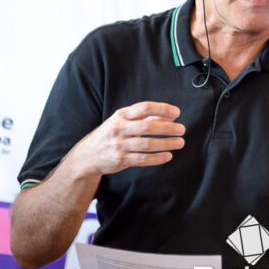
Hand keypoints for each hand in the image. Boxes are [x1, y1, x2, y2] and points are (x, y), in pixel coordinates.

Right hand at [65, 101, 184, 178]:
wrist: (86, 156)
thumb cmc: (109, 135)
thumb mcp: (122, 121)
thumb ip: (144, 118)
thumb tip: (168, 117)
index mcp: (120, 115)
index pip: (144, 108)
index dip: (162, 109)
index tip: (176, 113)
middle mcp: (119, 129)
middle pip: (147, 127)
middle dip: (167, 128)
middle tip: (182, 129)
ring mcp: (119, 146)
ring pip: (147, 145)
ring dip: (166, 144)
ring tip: (179, 142)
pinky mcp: (121, 160)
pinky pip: (143, 159)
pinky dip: (157, 158)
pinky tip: (168, 156)